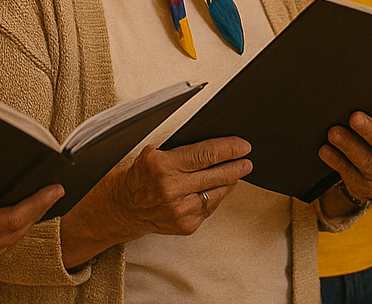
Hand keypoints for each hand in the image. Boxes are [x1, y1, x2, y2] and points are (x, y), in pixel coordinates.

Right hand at [0, 157, 62, 277]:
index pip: (10, 220)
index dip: (36, 204)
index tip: (54, 190)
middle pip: (16, 232)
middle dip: (38, 211)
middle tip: (55, 192)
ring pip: (10, 243)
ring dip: (28, 223)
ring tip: (42, 203)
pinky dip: (13, 234)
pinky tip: (18, 221)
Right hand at [60, 137, 251, 267]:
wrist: (124, 206)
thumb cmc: (141, 175)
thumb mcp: (154, 153)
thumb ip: (182, 150)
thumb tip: (216, 145)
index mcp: (163, 166)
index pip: (204, 154)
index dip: (227, 149)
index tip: (243, 146)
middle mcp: (171, 189)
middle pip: (215, 174)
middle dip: (236, 166)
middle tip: (247, 160)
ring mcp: (179, 210)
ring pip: (216, 192)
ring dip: (229, 181)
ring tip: (238, 172)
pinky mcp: (185, 225)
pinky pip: (210, 207)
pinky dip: (217, 196)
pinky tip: (221, 188)